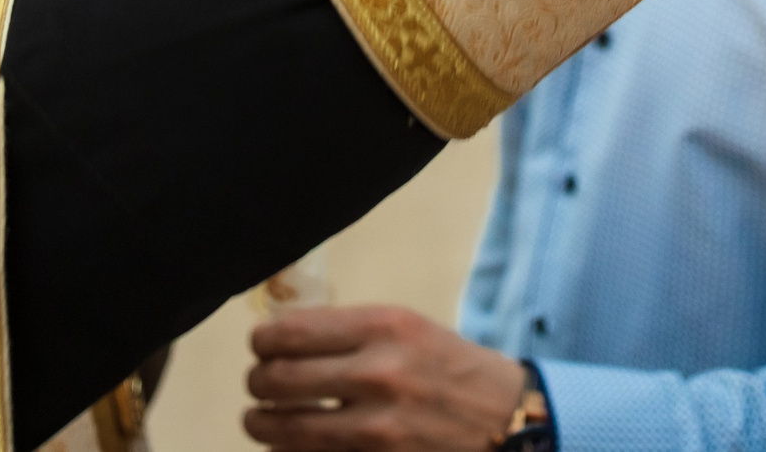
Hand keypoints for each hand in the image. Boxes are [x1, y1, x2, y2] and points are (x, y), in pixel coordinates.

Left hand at [245, 305, 525, 451]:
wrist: (509, 419)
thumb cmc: (450, 368)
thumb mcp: (407, 328)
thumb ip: (349, 332)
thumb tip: (282, 339)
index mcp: (384, 326)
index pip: (290, 331)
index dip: (263, 341)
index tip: (261, 346)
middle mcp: (378, 373)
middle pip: (278, 379)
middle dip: (257, 383)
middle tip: (258, 385)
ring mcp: (378, 427)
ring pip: (285, 428)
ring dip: (261, 424)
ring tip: (260, 421)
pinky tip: (290, 446)